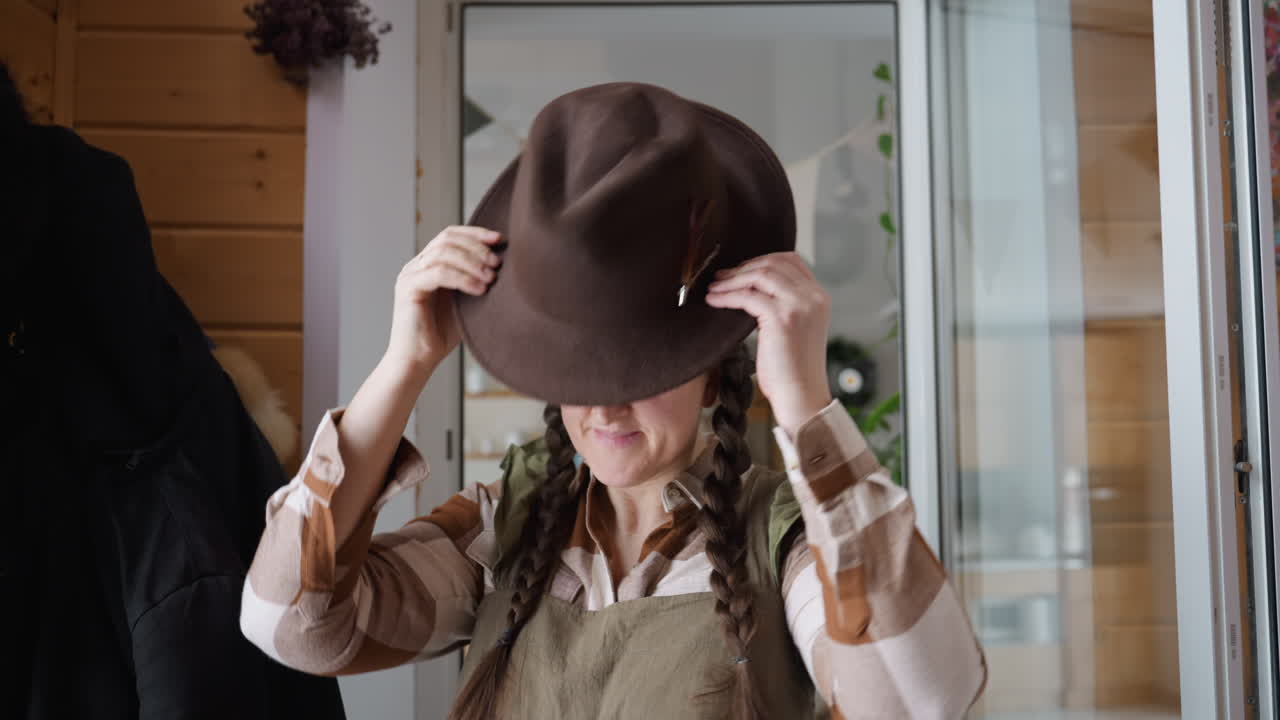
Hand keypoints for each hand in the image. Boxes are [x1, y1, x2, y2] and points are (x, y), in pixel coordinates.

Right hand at [386, 225, 501, 372]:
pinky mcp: (408, 288)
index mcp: (428, 264)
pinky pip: (438, 273)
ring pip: (443, 253)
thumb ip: (476, 281)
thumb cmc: (442, 335)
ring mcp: (410, 275)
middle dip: (476, 247)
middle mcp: (416, 265)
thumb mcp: (466, 302)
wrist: (418, 361)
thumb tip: (504, 265)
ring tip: (490, 278)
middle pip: (447, 239)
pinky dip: (462, 278)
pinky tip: (479, 290)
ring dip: (472, 262)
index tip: (499, 239)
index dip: (475, 233)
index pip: (450, 235)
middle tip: (497, 263)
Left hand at [705, 252, 831, 434]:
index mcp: (819, 297)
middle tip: (721, 276)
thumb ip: (784, 306)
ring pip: (760, 275)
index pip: (791, 260)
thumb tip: (751, 289)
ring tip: (714, 287)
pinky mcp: (782, 318)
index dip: (761, 260)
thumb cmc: (792, 370)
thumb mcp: (795, 329)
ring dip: (732, 279)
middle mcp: (813, 296)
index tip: (739, 270)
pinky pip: (748, 296)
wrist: (801, 397)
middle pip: (774, 263)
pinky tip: (714, 300)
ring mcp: (800, 305)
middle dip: (743, 267)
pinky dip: (727, 296)